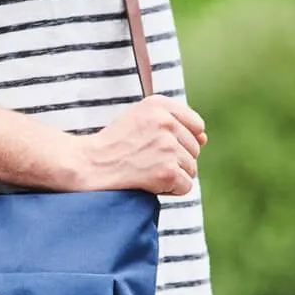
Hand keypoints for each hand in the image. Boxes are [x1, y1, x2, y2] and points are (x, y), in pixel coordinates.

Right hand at [76, 95, 206, 195]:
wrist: (89, 165)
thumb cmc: (113, 145)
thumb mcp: (139, 119)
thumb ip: (172, 122)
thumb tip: (205, 139)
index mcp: (159, 104)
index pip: (196, 125)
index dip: (182, 141)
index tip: (160, 148)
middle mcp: (166, 123)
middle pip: (195, 149)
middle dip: (176, 161)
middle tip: (147, 162)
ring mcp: (168, 148)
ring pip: (191, 169)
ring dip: (173, 176)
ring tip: (147, 172)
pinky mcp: (167, 171)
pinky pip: (185, 186)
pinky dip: (170, 190)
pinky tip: (150, 184)